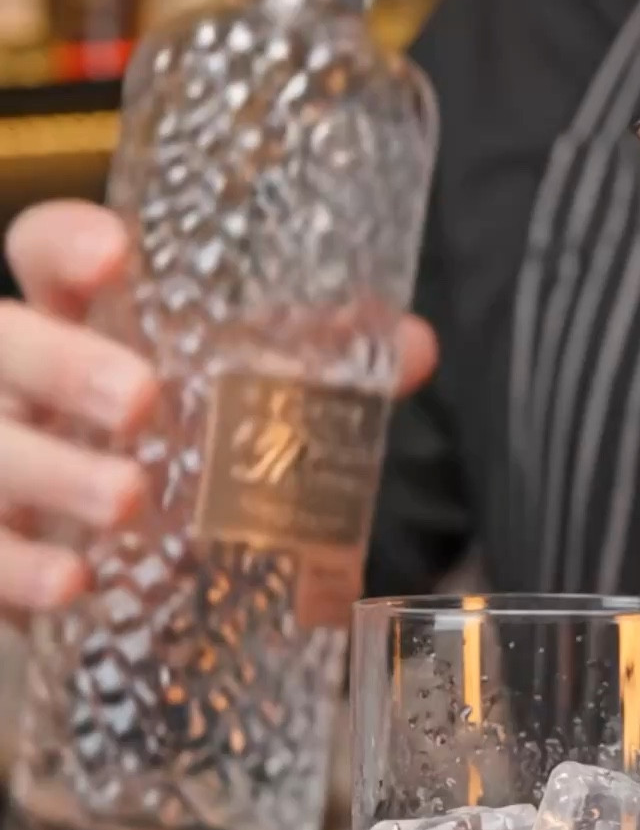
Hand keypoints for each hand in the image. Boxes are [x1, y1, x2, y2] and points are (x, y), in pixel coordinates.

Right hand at [1, 202, 438, 621]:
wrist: (116, 574)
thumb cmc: (173, 458)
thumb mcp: (234, 405)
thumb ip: (314, 371)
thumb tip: (409, 347)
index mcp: (75, 322)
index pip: (43, 253)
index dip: (66, 245)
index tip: (117, 254)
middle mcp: (17, 383)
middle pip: (5, 345)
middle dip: (61, 366)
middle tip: (139, 400)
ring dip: (54, 474)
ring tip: (126, 501)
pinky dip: (21, 571)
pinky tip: (72, 585)